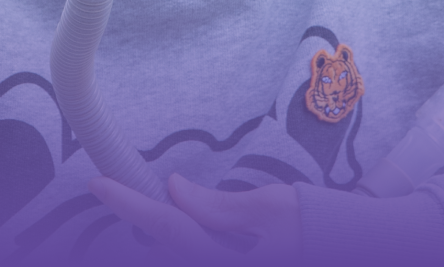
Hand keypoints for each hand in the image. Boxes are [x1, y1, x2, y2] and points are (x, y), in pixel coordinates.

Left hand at [87, 172, 301, 264]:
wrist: (345, 251)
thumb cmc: (311, 226)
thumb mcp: (269, 208)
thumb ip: (218, 206)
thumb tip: (175, 190)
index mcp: (229, 260)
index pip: (170, 227)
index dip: (130, 205)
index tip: (98, 184)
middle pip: (167, 248)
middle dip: (146, 218)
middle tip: (125, 188)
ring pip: (177, 253)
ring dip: (166, 228)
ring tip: (157, 201)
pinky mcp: (230, 266)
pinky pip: (194, 255)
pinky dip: (184, 237)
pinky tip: (185, 219)